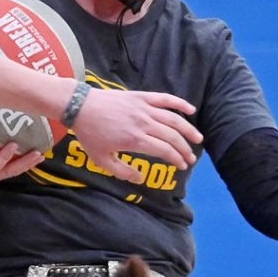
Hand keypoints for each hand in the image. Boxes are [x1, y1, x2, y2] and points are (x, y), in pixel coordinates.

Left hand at [70, 88, 201, 184]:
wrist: (79, 106)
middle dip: (184, 149)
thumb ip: (121, 171)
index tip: (182, 166)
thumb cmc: (89, 134)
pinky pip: (165, 99)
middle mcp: (143, 124)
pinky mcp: (141, 96)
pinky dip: (179, 103)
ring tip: (198, 139)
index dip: (176, 159)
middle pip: (172, 137)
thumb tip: (140, 179)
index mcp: (135, 140)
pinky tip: (191, 110)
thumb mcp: (100, 159)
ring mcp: (144, 108)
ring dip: (188, 130)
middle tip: (190, 158)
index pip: (164, 151)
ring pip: (173, 119)